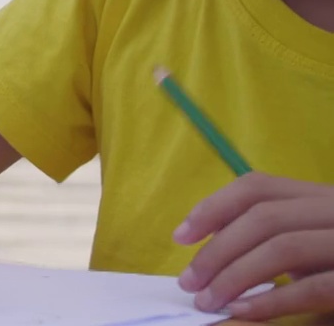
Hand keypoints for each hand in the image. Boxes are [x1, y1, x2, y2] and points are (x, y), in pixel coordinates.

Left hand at [175, 172, 333, 319]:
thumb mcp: (309, 252)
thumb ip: (267, 248)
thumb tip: (205, 267)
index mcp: (322, 197)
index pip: (257, 187)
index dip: (212, 207)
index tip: (180, 236)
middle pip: (263, 217)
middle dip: (217, 250)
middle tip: (189, 282)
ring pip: (283, 246)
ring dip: (235, 275)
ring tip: (209, 301)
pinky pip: (315, 286)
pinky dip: (272, 300)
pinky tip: (243, 311)